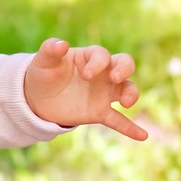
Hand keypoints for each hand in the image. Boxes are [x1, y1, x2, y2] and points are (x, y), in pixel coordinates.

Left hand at [24, 38, 147, 140]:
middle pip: (124, 64)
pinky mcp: (99, 112)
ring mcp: (103, 93)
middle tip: (115, 78)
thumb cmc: (43, 74)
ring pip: (126, 89)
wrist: (38, 99)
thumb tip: (61, 44)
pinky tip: (142, 136)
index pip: (102, 55)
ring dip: (131, 94)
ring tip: (126, 103)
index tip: (86, 74)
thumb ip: (50, 50)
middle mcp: (101, 73)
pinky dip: (131, 128)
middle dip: (124, 69)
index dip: (98, 63)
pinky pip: (118, 120)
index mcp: (89, 57)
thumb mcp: (43, 61)